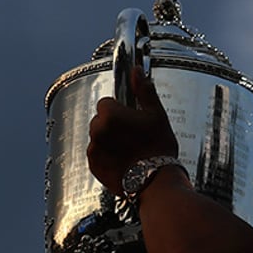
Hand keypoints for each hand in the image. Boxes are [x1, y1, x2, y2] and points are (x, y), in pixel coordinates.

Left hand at [86, 70, 178, 194]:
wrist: (156, 182)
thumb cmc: (159, 147)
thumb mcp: (156, 114)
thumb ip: (143, 90)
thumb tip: (136, 70)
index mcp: (109, 114)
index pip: (106, 103)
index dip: (120, 110)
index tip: (132, 120)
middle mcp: (97, 131)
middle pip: (100, 120)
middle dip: (112, 126)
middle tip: (132, 137)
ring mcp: (93, 150)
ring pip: (98, 138)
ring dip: (109, 141)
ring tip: (129, 151)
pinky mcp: (93, 166)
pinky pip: (97, 155)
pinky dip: (106, 157)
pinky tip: (123, 161)